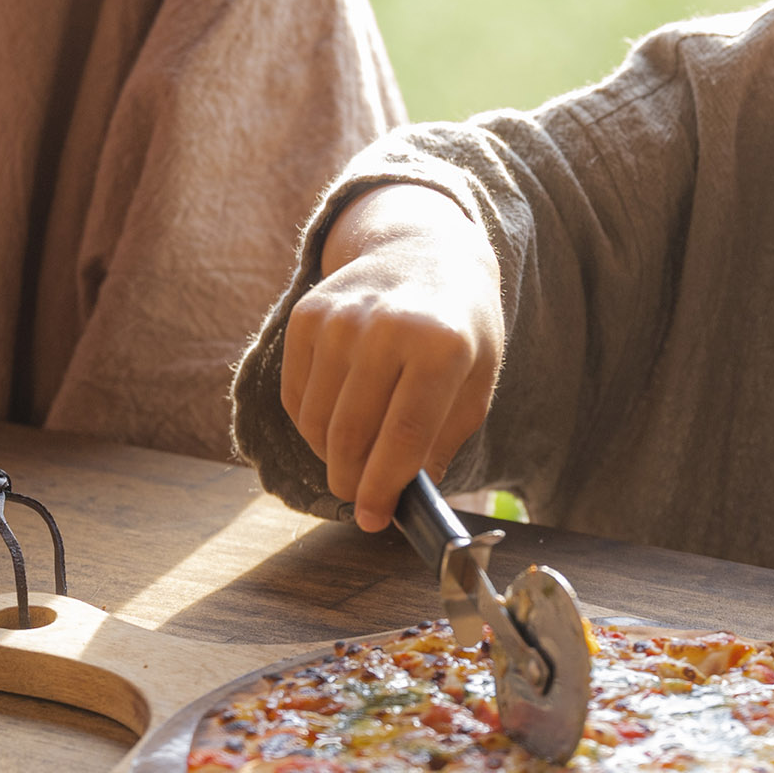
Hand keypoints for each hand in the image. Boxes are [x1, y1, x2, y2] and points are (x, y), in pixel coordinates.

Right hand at [279, 183, 504, 531]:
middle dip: (352, 481)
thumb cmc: (460, 329)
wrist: (424, 253)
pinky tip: (338, 423)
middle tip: (360, 500)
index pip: (404, 434)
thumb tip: (402, 496)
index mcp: (442, 346)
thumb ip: (442, 439)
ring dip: (331, 456)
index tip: (374, 519)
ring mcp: (340, 319)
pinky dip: (312, 426)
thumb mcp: (477, 380)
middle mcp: (386, 328)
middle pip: (352, 433)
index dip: (384, 486)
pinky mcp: (306, 317)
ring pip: (318, 421)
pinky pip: (297, 397)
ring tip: (356, 459)